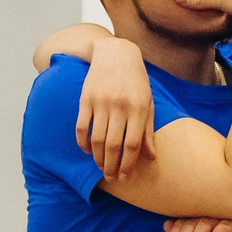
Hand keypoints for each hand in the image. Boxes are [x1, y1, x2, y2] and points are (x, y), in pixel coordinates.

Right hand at [76, 37, 154, 177]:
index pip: (132, 144)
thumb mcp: (148, 103)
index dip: (128, 164)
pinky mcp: (85, 99)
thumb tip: (151, 157)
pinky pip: (81, 127)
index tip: (125, 177)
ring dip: (98, 157)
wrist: (116, 53)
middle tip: (111, 177)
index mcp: (138, 108)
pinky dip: (83, 142)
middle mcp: (119, 106)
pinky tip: (87, 151)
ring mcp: (101, 102)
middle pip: (114, 145)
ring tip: (101, 167)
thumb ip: (148, 130)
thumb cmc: (136, 81)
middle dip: (112, 166)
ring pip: (97, 139)